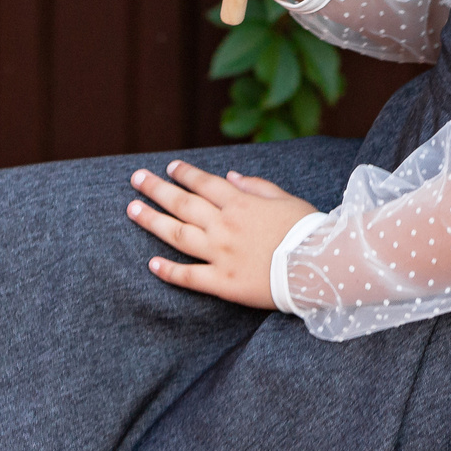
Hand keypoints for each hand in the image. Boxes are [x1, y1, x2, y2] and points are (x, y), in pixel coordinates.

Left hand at [127, 160, 318, 309]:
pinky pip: (189, 276)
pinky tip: (151, 264)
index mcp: (241, 203)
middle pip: (183, 204)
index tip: (169, 168)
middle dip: (157, 189)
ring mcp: (221, 254)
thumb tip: (230, 176)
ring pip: (178, 235)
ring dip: (152, 221)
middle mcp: (225, 226)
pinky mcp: (223, 282)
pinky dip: (169, 270)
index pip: (205, 183)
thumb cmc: (307, 229)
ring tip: (132, 210)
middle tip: (135, 179)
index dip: (185, 174)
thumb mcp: (286, 198)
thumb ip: (256, 186)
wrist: (319, 265)